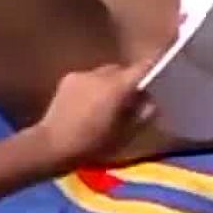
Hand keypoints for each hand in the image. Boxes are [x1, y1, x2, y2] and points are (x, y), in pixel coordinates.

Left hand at [34, 61, 155, 165]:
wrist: (52, 145)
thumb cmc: (92, 144)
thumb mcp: (124, 136)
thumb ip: (142, 115)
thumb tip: (151, 101)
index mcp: (118, 86)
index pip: (143, 67)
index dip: (154, 67)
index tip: (161, 71)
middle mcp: (101, 74)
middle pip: (123, 70)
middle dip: (128, 82)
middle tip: (130, 100)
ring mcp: (82, 74)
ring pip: (105, 74)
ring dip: (110, 84)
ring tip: (106, 104)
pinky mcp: (68, 78)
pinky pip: (88, 78)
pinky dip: (93, 87)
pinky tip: (87, 105)